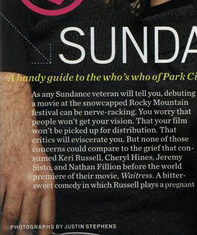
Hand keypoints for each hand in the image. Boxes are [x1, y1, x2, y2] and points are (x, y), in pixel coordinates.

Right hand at [0, 76, 54, 234]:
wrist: (16, 119)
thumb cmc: (29, 143)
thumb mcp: (42, 166)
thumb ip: (40, 191)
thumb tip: (39, 216)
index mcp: (47, 180)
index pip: (47, 217)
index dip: (43, 234)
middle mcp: (32, 182)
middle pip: (25, 223)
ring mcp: (14, 180)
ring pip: (7, 217)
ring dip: (4, 230)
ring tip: (4, 234)